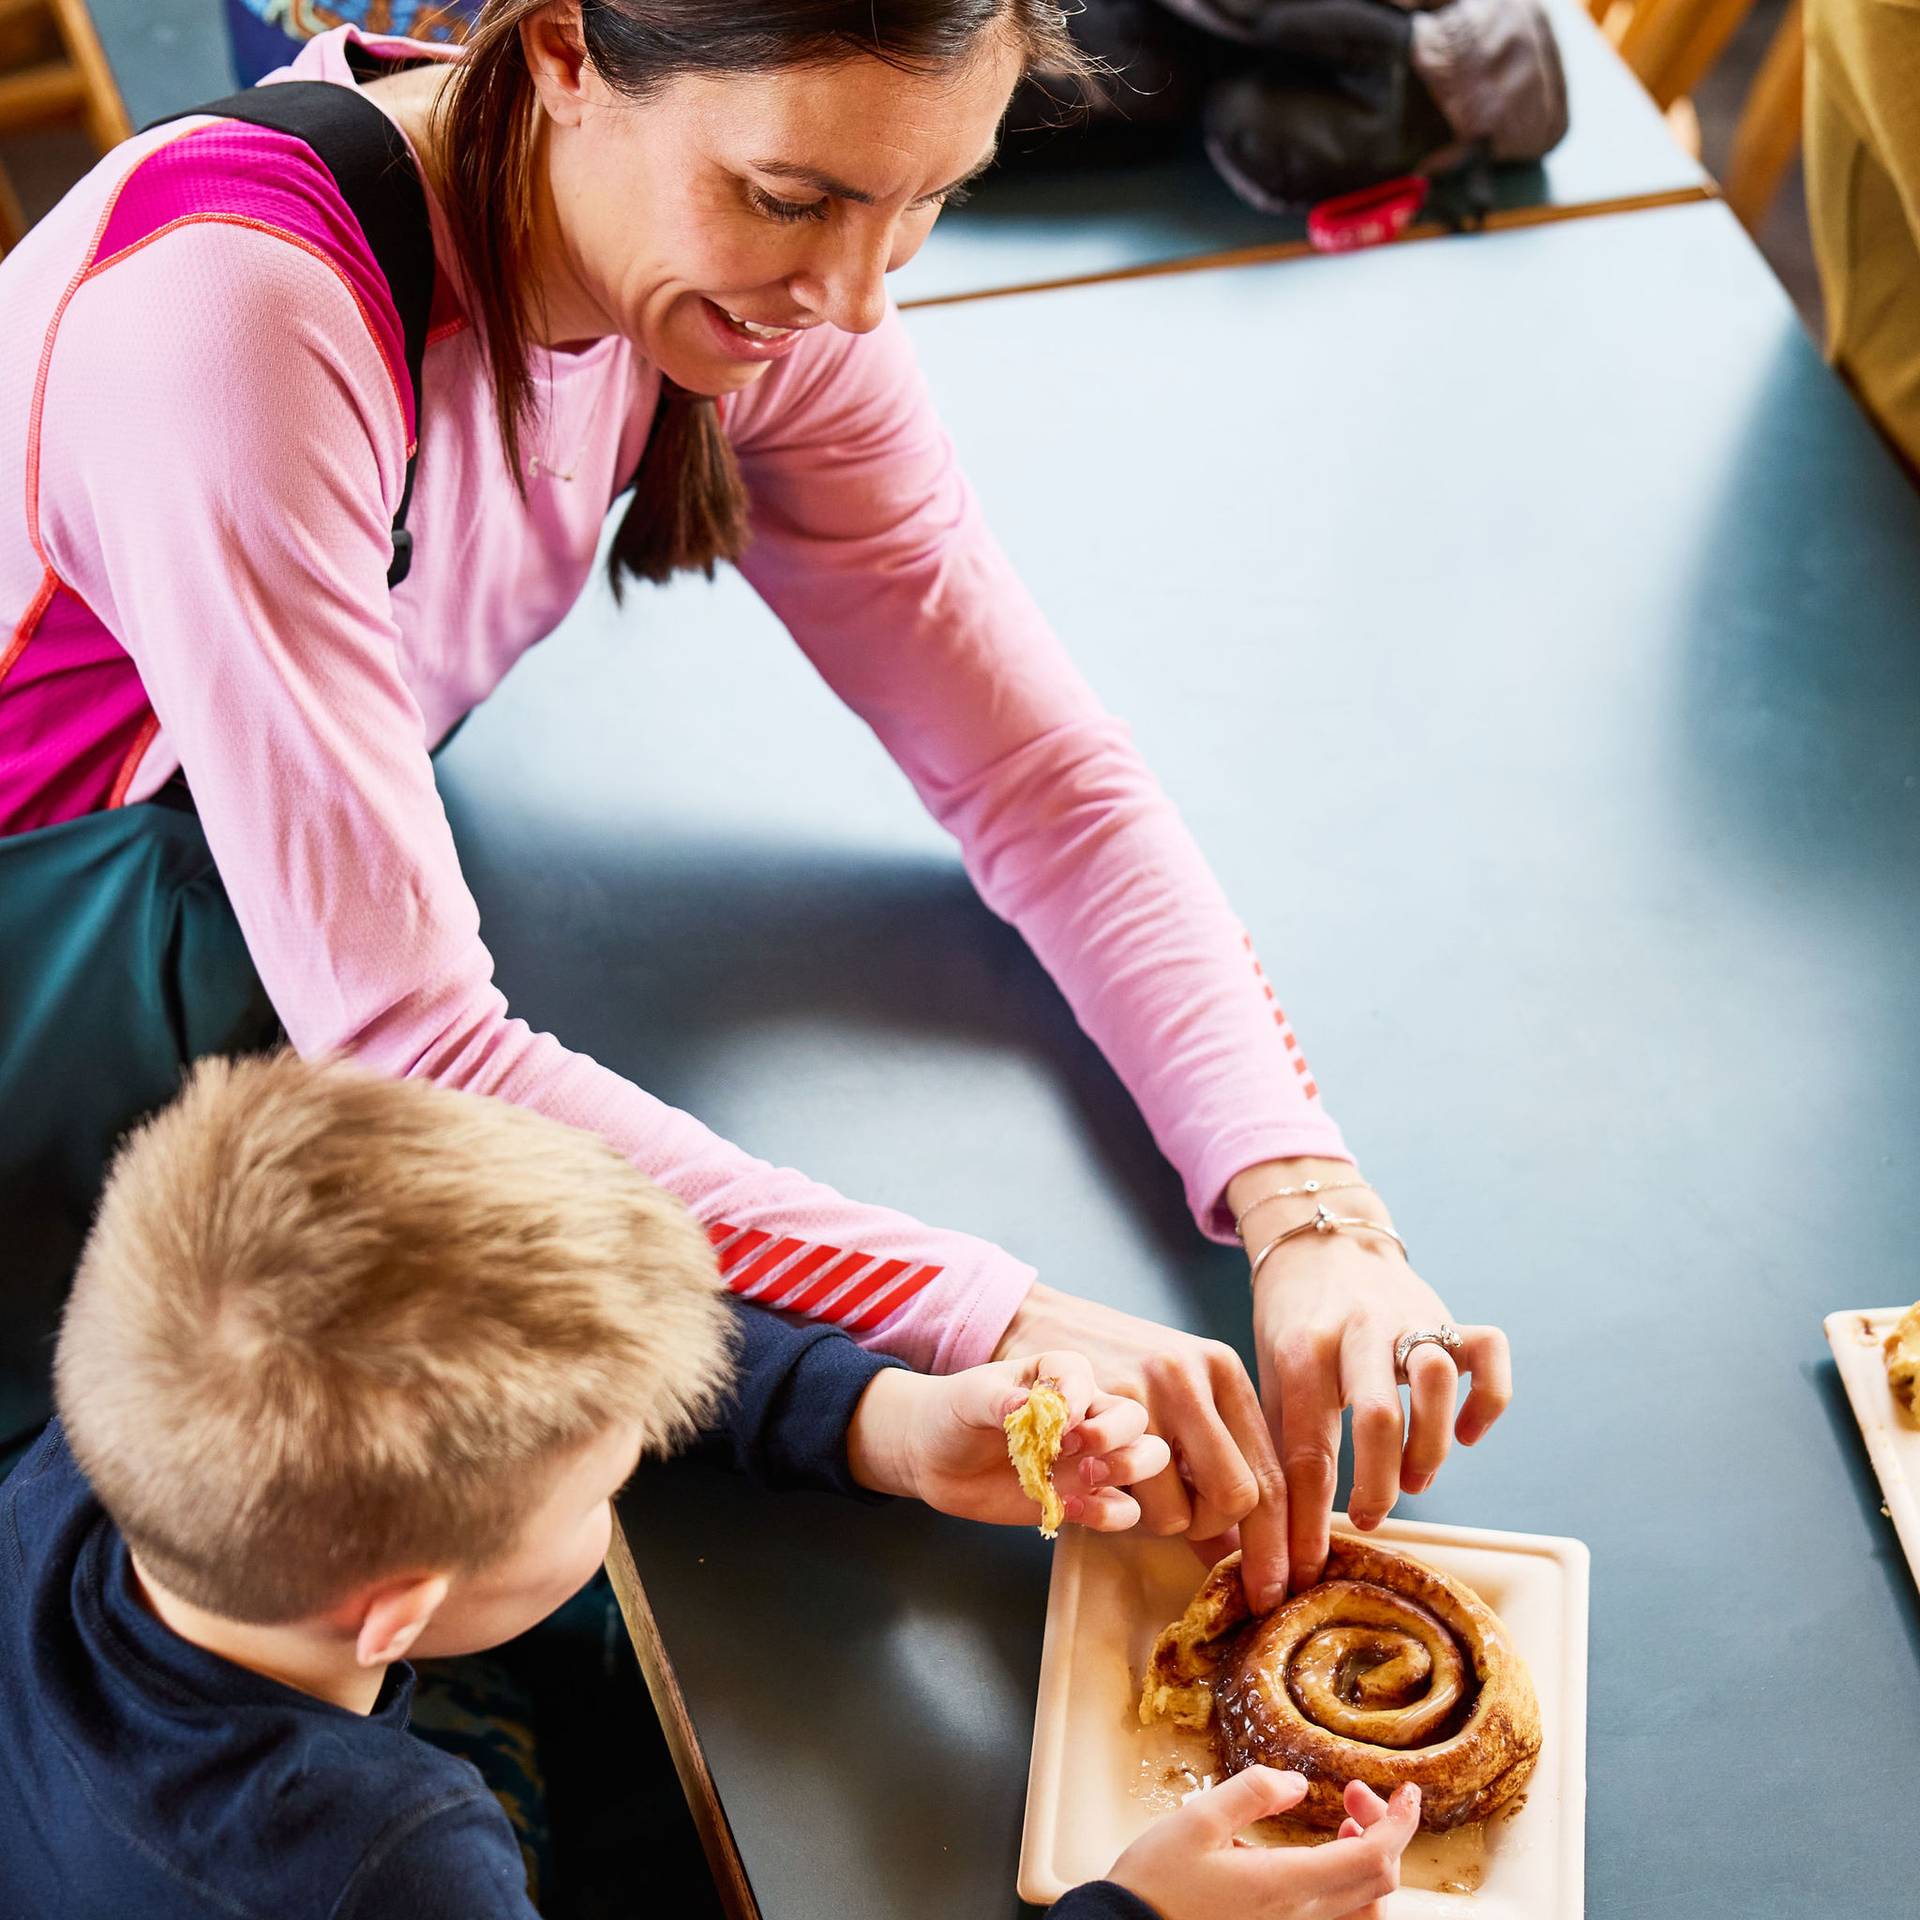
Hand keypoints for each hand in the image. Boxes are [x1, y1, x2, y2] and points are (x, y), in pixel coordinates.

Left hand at [846, 1350, 1170, 1528]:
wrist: (935, 1458)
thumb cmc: (954, 1413)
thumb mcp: (968, 1398)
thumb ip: (997, 1399)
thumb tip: (1021, 1406)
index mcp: (1058, 1375)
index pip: (1083, 1376)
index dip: (1075, 1397)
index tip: (1055, 1419)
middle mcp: (1083, 1413)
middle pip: (1134, 1416)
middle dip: (1115, 1435)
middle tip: (1072, 1449)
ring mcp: (1087, 1457)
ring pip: (1146, 1457)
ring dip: (1129, 1469)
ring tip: (1085, 1477)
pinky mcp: (1081, 1497)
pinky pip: (1122, 1507)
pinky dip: (1109, 1514)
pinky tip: (1070, 1510)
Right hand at [992, 1283, 1291, 1608]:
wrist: (1036, 1322)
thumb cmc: (1111, 1369)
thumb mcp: (1175, 1398)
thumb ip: (1213, 1460)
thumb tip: (1243, 1552)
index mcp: (1224, 1372)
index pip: (1272, 1474)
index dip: (1277, 1542)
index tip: (1273, 1592)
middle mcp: (1196, 1374)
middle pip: (1238, 1497)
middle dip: (1210, 1528)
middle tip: (1180, 1519)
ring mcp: (1147, 1387)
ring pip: (1181, 1509)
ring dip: (1157, 1519)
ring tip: (1131, 1486)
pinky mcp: (1099, 1405)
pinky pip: (1129, 1498)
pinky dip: (1117, 1507)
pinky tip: (1102, 1479)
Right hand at [1107, 1766, 1419, 1919]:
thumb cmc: (1157, 1881)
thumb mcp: (1196, 1819)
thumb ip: (1251, 1793)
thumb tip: (1297, 1784)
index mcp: (1285, 1885)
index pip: (1373, 1856)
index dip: (1400, 1822)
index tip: (1409, 1792)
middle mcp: (1301, 1918)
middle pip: (1378, 1881)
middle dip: (1384, 1828)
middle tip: (1355, 1791)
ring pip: (1367, 1907)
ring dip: (1372, 1860)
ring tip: (1346, 1822)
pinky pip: (1342, 1919)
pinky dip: (1352, 1887)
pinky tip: (1325, 1859)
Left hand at [1235, 1160, 1513, 1591]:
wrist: (1321, 1241)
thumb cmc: (1291, 1325)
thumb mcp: (1268, 1376)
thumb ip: (1276, 1445)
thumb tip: (1265, 1540)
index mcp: (1301, 1349)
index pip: (1306, 1447)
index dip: (1306, 1517)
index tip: (1302, 1569)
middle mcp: (1357, 1329)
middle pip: (1377, 1415)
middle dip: (1376, 1485)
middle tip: (1368, 1519)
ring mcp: (1408, 1317)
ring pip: (1436, 1382)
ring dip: (1429, 1446)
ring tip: (1415, 1480)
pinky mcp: (1447, 1313)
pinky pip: (1487, 1353)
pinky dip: (1487, 1401)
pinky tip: (1467, 1435)